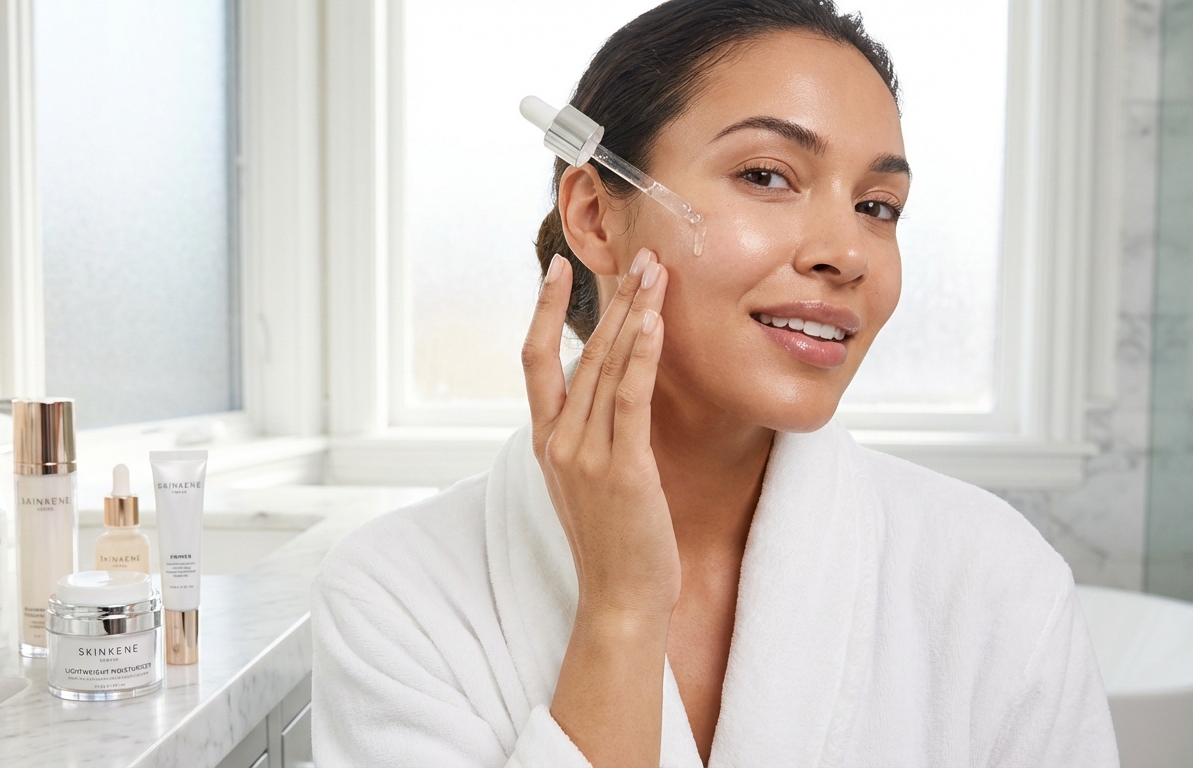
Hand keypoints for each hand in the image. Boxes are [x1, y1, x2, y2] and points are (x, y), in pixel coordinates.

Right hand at [521, 247, 678, 619]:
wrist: (619, 599)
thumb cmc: (613, 541)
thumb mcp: (587, 480)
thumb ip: (587, 434)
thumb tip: (604, 391)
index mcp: (546, 440)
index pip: (536, 359)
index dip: (545, 309)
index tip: (559, 267)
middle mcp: (558, 441)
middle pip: (581, 350)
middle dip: (613, 298)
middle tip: (639, 255)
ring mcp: (585, 455)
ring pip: (607, 366)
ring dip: (634, 314)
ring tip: (656, 272)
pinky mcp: (622, 469)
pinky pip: (630, 400)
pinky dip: (642, 357)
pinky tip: (654, 322)